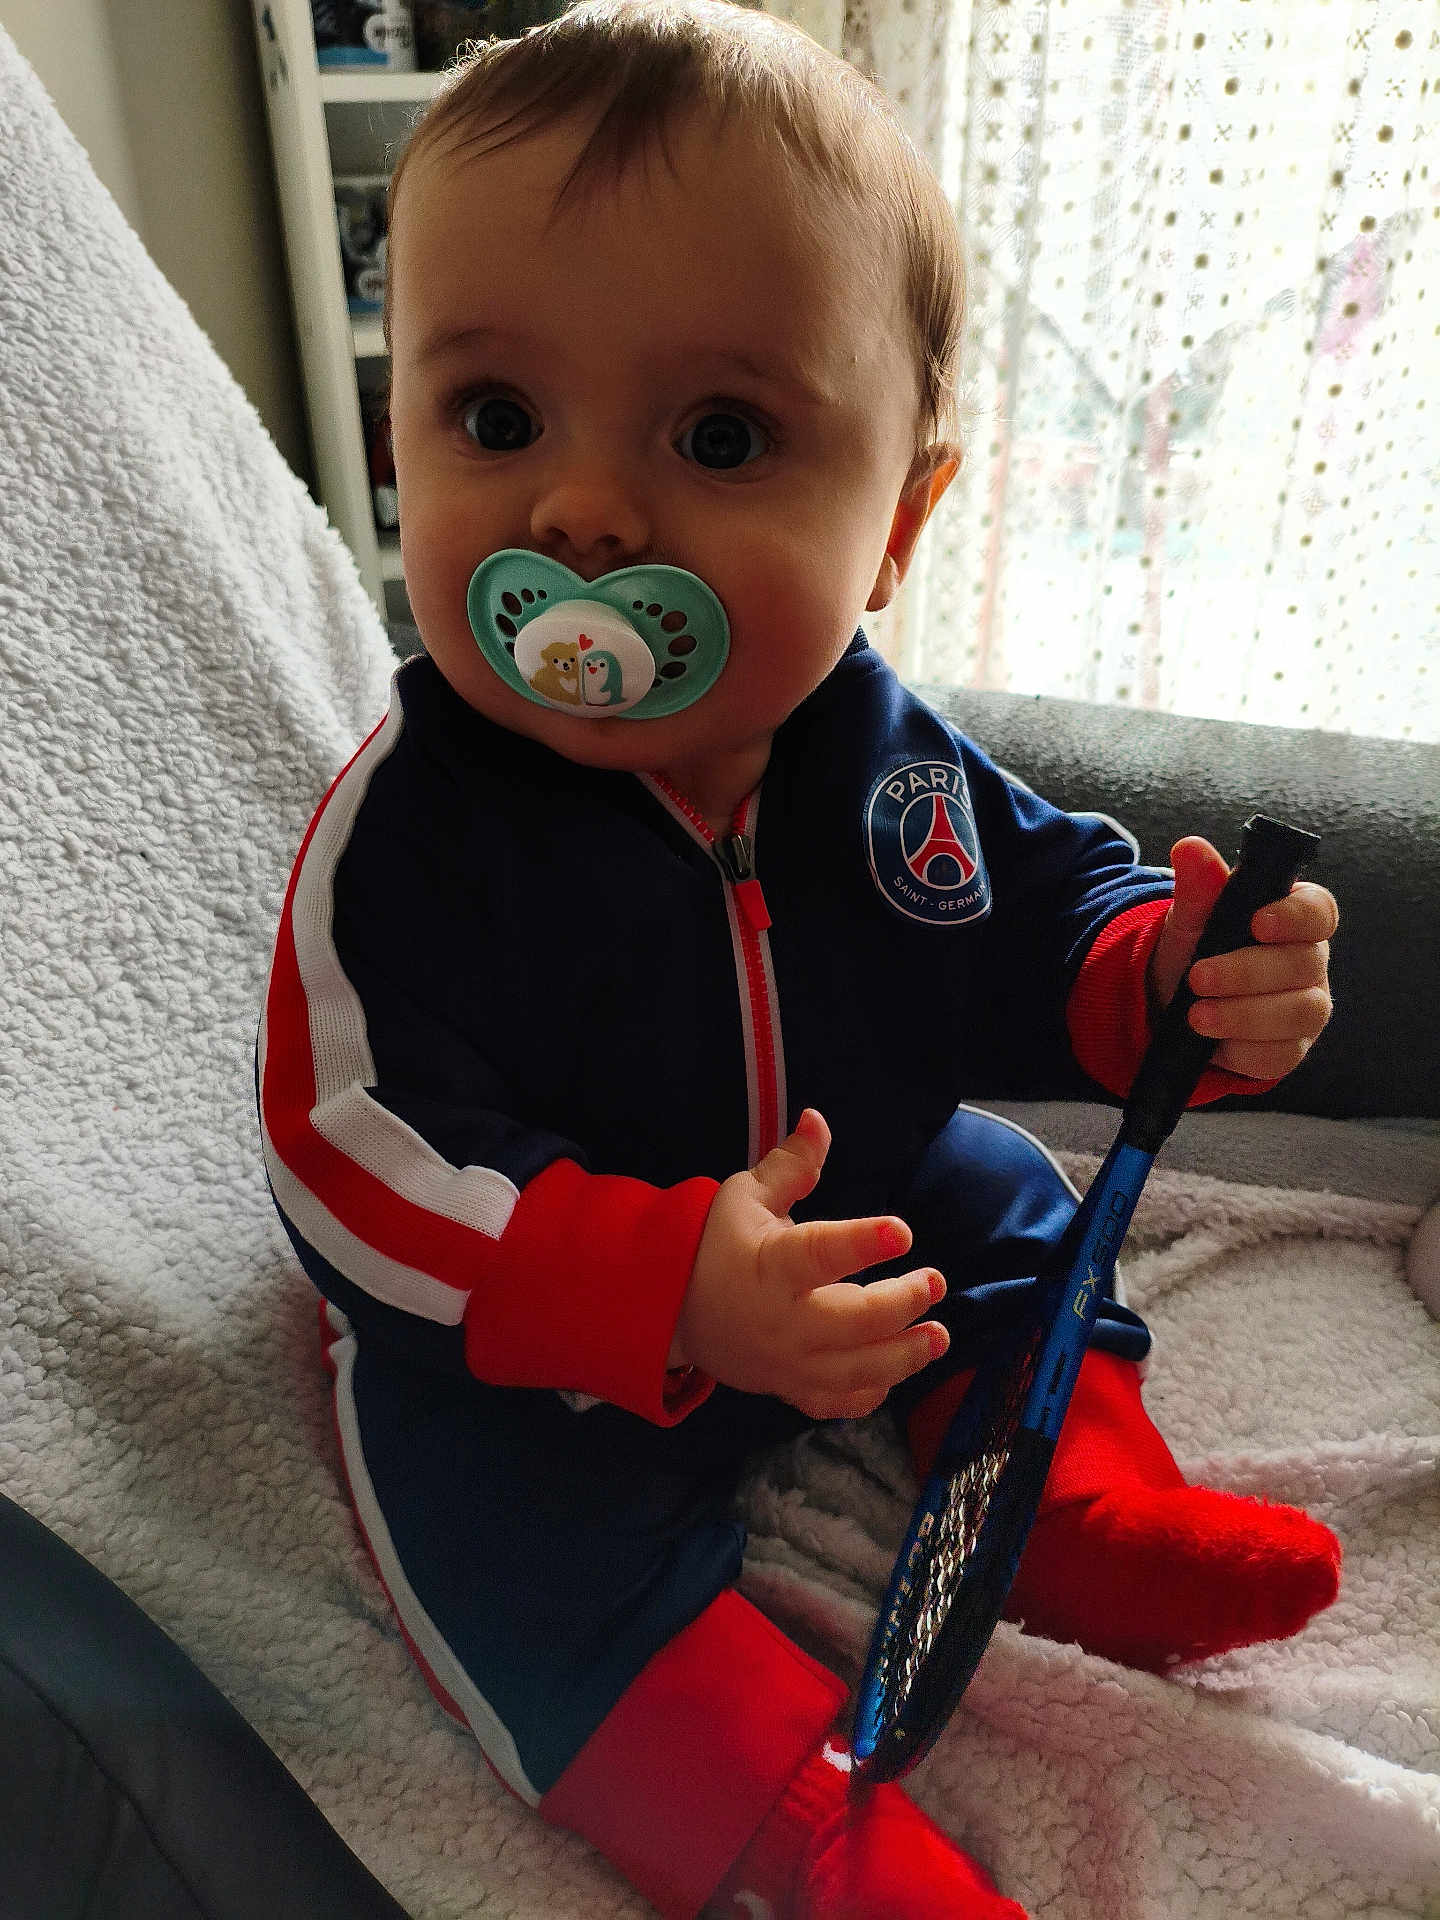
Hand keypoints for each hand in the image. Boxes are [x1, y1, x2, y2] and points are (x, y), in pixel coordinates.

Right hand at [670, 1108, 948, 1420]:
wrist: (673, 1310)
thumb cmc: (716, 1243)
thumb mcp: (747, 1197)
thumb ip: (790, 1165)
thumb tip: (818, 1119)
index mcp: (770, 1265)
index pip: (820, 1253)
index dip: (863, 1242)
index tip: (902, 1231)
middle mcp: (782, 1320)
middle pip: (851, 1322)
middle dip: (900, 1304)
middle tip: (935, 1281)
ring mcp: (786, 1361)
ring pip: (852, 1371)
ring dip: (903, 1356)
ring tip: (939, 1337)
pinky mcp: (787, 1387)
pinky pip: (834, 1403)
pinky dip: (869, 1395)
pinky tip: (895, 1373)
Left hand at [1147, 836, 1337, 1080]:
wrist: (1173, 1001)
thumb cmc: (1198, 947)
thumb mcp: (1192, 917)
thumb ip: (1199, 886)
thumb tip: (1190, 848)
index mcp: (1295, 917)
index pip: (1319, 910)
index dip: (1295, 918)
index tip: (1258, 923)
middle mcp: (1310, 962)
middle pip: (1303, 965)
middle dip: (1248, 972)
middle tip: (1198, 976)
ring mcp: (1306, 1007)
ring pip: (1299, 1013)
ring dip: (1244, 1014)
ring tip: (1196, 1015)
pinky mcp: (1289, 1048)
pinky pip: (1280, 1055)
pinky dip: (1244, 1050)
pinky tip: (1213, 1043)